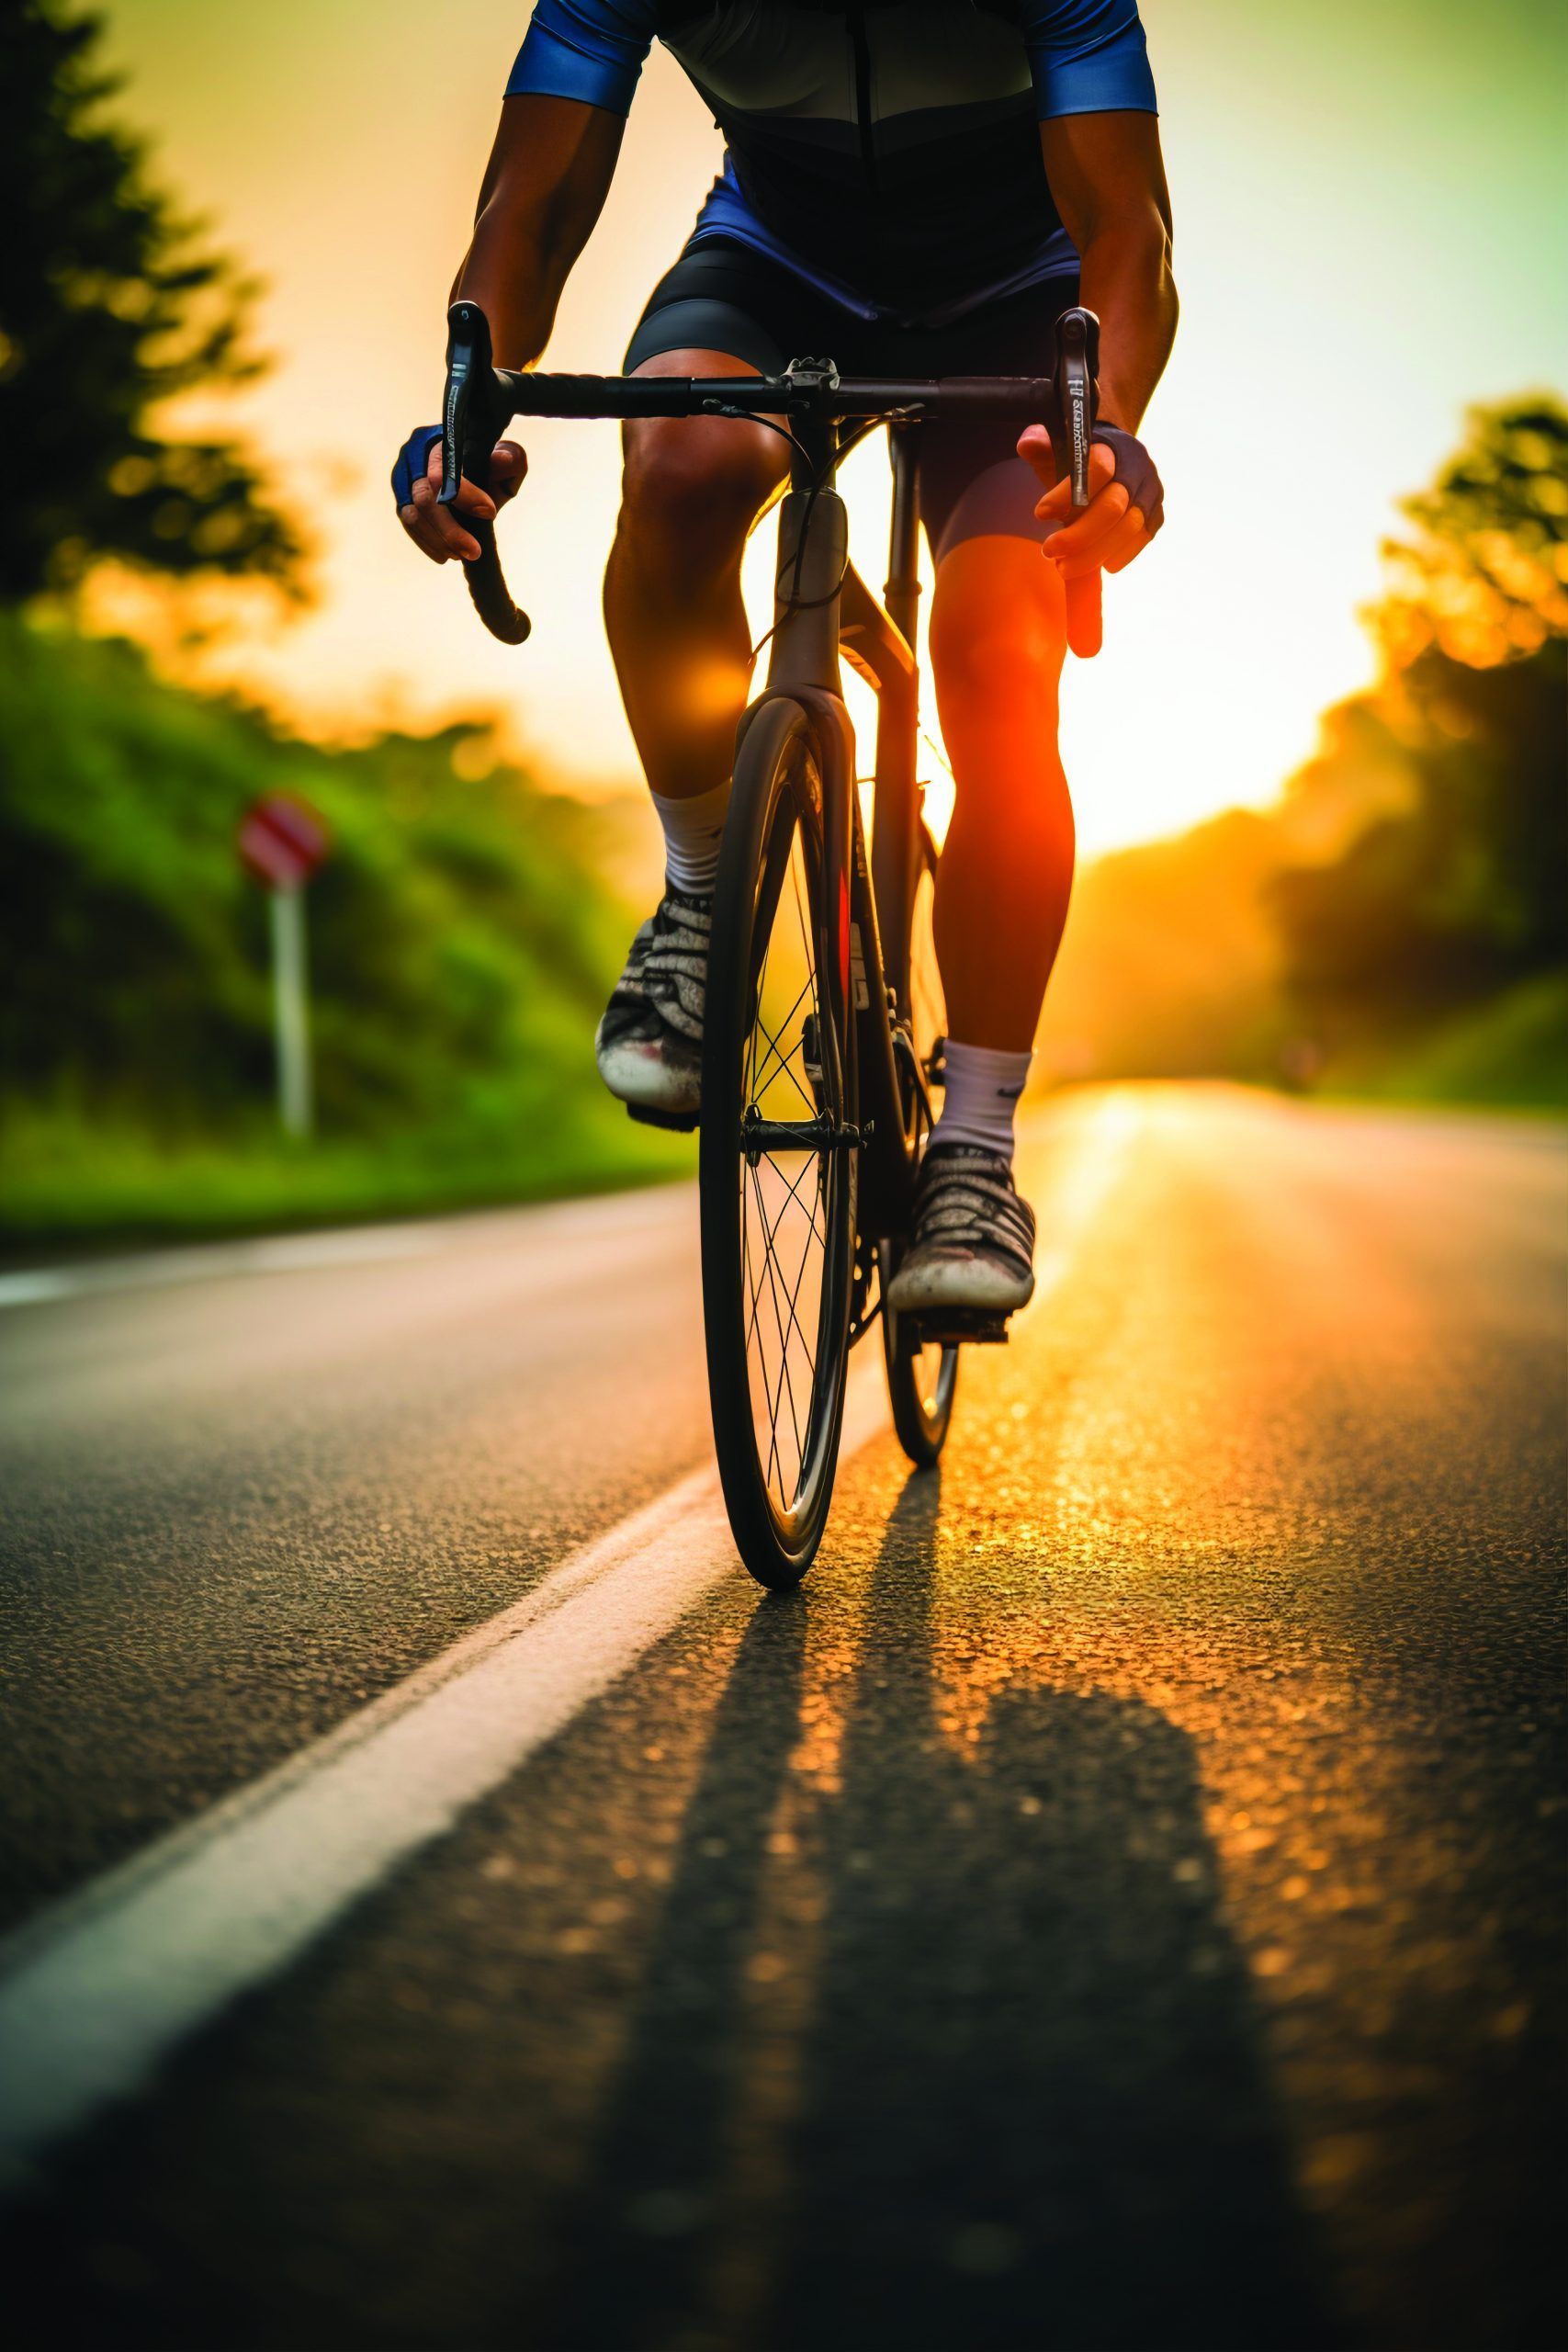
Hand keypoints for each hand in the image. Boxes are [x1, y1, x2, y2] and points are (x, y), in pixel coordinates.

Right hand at [394, 430, 526, 564]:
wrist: (475, 473)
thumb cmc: (490, 465)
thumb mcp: (508, 459)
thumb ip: (510, 459)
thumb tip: (502, 459)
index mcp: (439, 442)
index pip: (443, 471)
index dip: (465, 496)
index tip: (490, 513)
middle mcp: (414, 457)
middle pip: (423, 498)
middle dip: (449, 529)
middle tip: (474, 551)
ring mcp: (403, 480)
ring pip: (412, 516)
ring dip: (438, 540)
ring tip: (464, 554)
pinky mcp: (402, 501)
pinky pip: (409, 527)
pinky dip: (428, 544)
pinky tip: (447, 555)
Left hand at [1016, 422, 1162, 658]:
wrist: (1114, 462)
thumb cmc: (1078, 462)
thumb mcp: (1057, 450)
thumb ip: (1041, 445)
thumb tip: (1028, 443)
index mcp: (1112, 446)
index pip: (1096, 468)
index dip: (1068, 493)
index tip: (1040, 514)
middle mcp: (1137, 469)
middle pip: (1113, 506)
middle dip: (1078, 535)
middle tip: (1048, 551)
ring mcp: (1150, 493)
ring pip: (1127, 529)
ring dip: (1093, 554)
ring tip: (1063, 567)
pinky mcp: (1156, 517)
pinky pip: (1140, 540)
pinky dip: (1116, 556)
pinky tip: (1093, 566)